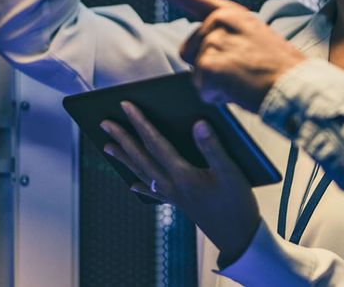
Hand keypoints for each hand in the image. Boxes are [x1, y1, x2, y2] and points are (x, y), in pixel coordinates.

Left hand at [101, 102, 260, 265]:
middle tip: (104, 123)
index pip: (156, 143)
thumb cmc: (237, 203)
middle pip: (141, 158)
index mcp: (183, 174)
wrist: (238, 238)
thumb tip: (197, 123)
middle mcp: (172, 185)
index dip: (140, 122)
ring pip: (143, 173)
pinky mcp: (180, 204)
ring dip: (125, 159)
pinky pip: (153, 193)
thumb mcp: (231, 171)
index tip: (126, 106)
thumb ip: (213, 146)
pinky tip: (133, 185)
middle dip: (123, 138)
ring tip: (108, 147)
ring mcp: (173, 196)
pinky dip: (141, 186)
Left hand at [123, 0, 306, 111]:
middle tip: (241, 72)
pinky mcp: (209, 66)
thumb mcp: (253, 37)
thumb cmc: (280, 69)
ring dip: (214, 83)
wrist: (298, 87)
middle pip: (189, 49)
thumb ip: (225, 35)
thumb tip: (196, 52)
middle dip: (206, 66)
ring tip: (243, 80)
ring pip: (195, 71)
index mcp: (230, 12)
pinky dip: (217, 97)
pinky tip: (239, 91)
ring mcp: (213, 42)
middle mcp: (219, 21)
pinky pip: (201, 89)